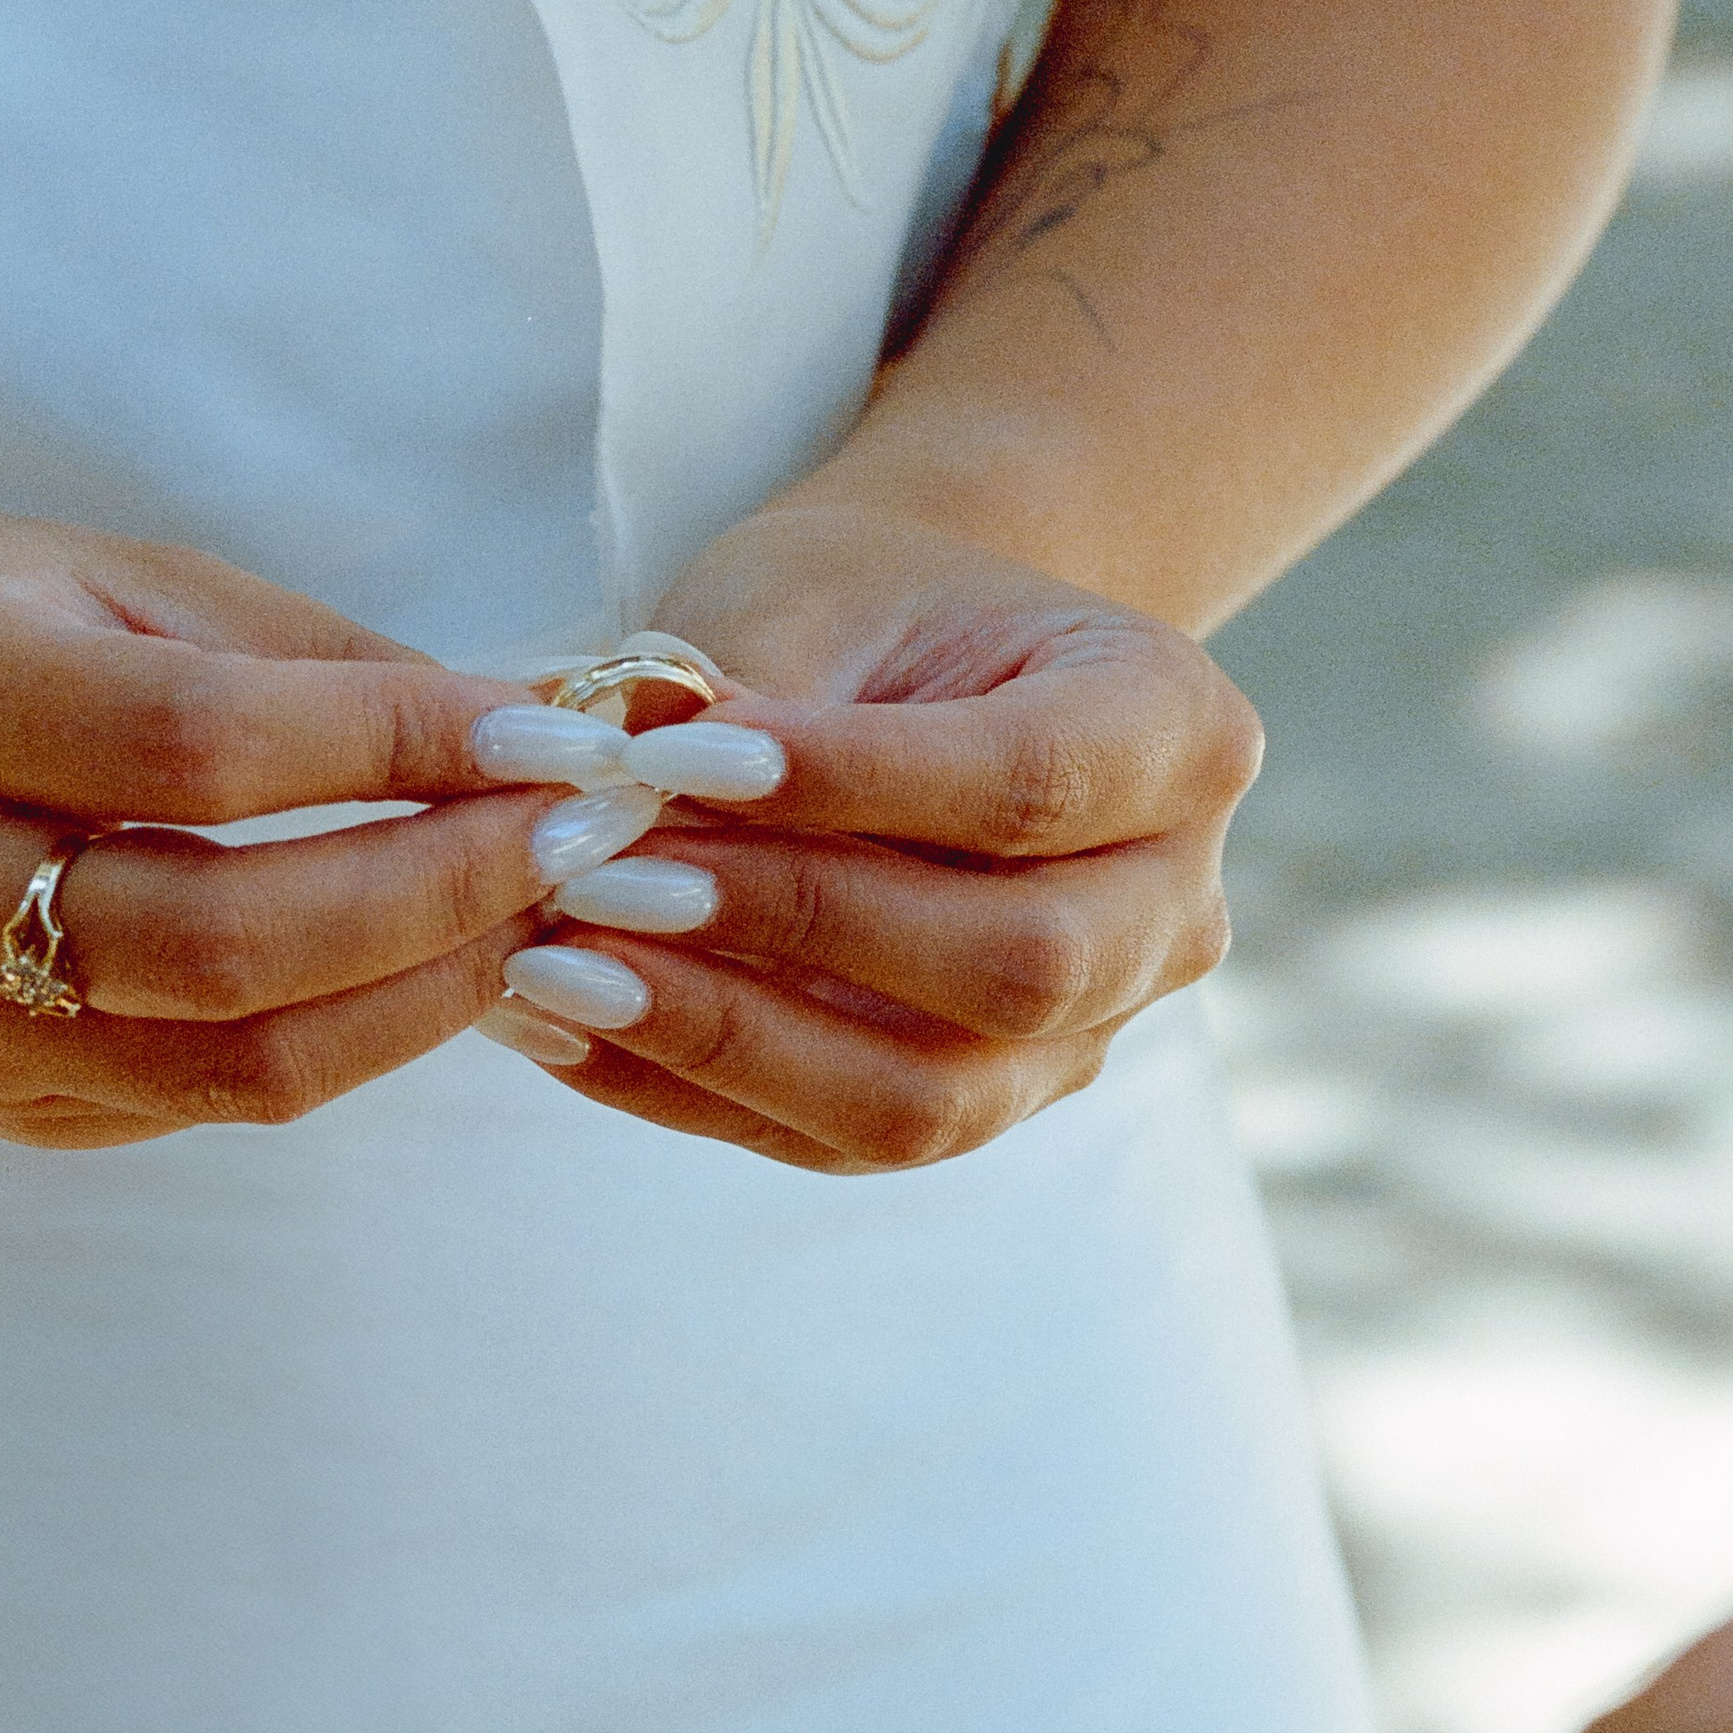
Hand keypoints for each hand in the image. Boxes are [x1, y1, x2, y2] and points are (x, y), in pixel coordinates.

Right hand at [0, 513, 547, 1147]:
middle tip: (571, 845)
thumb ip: (302, 657)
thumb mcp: (97, 572)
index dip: (398, 753)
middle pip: (230, 939)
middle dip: (442, 896)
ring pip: (235, 1062)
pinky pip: (200, 1102)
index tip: (548, 740)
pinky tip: (417, 976)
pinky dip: (340, 1044)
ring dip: (421, 999)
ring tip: (526, 922)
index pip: (204, 750)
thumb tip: (517, 724)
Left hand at [495, 500, 1258, 1171]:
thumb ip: (742, 692)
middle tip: (598, 873)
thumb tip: (610, 780)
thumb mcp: (812, 593)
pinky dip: (687, 1085)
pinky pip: (836, 1139)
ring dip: (727, 1037)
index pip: (1025, 781)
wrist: (913, 666)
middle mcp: (1169, 905)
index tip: (668, 759)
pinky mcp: (982, 1103)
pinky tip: (557, 1022)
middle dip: (792, 927)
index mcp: (1176, 731)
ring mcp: (1089, 1030)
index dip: (848, 786)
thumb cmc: (869, 605)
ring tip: (555, 967)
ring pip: (930, 1098)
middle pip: (1013, 966)